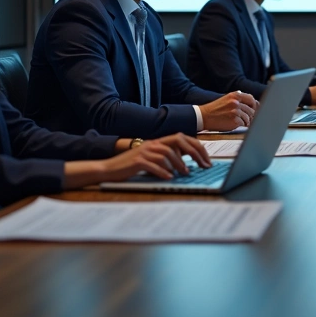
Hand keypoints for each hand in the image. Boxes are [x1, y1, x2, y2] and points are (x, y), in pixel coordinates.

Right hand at [65, 133, 210, 188]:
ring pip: (168, 154)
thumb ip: (167, 157)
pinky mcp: (137, 161)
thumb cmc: (132, 166)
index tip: (206, 160)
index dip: (197, 148)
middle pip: (178, 141)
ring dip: (179, 164)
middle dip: (194, 153)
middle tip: (203, 165)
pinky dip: (164, 171)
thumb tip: (186, 163)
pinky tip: (170, 178)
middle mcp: (153, 143)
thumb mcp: (152, 159)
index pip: (183, 139)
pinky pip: (154, 165)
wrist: (109, 168)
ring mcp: (145, 151)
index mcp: (158, 142)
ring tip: (186, 173)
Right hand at [199, 90, 257, 130]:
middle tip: (246, 119)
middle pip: (251, 110)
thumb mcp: (227, 99)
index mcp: (235, 95)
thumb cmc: (215, 109)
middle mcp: (236, 102)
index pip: (251, 99)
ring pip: (248, 118)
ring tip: (239, 122)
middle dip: (250, 115)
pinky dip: (241, 126)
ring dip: (246, 122)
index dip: (253, 105)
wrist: (203, 116)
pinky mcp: (234, 120)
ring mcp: (235, 111)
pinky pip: (244, 124)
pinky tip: (235, 125)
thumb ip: (239, 99)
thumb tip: (254, 103)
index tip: (252, 110)